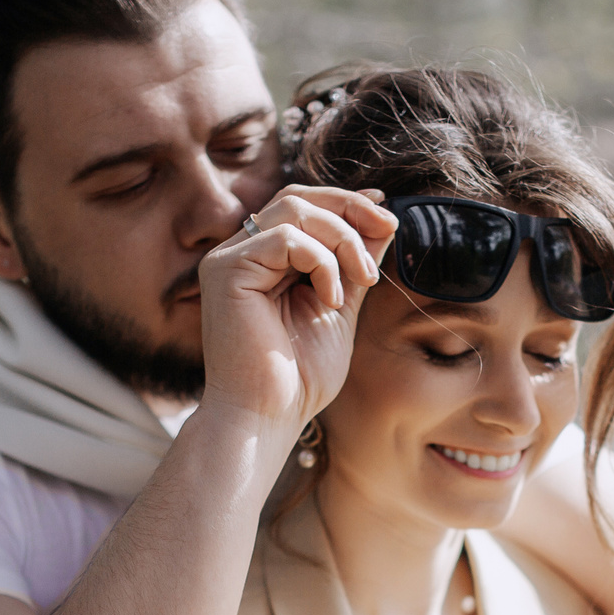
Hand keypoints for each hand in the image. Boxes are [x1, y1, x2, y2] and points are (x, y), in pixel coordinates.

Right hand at [196, 186, 393, 431]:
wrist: (267, 418)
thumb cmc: (300, 377)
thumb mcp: (340, 308)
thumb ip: (355, 265)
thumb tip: (384, 221)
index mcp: (263, 261)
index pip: (302, 207)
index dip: (345, 201)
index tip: (386, 212)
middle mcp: (240, 253)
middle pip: (296, 196)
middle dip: (350, 207)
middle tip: (387, 228)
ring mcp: (229, 259)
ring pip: (293, 209)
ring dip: (342, 237)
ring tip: (363, 279)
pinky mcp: (226, 271)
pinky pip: (284, 238)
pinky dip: (321, 262)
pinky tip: (332, 300)